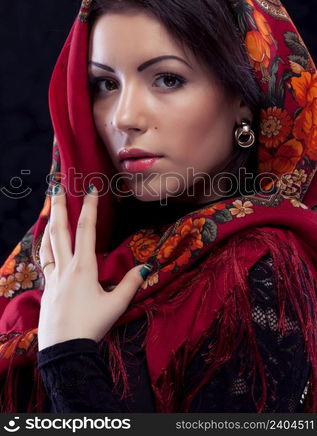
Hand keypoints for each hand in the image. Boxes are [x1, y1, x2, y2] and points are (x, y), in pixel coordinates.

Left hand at [37, 184, 149, 350]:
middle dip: (58, 206)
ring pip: (48, 243)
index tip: (91, 188)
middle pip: (60, 230)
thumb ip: (131, 284)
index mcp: (84, 268)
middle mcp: (65, 267)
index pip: (87, 229)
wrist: (64, 349)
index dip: (90, 207)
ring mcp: (53, 277)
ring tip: (49, 209)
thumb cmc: (92, 326)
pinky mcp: (47, 287)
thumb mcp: (117, 305)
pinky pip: (44, 259)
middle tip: (56, 186)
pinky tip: (47, 243)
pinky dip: (45, 245)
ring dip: (49, 223)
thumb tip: (147, 266)